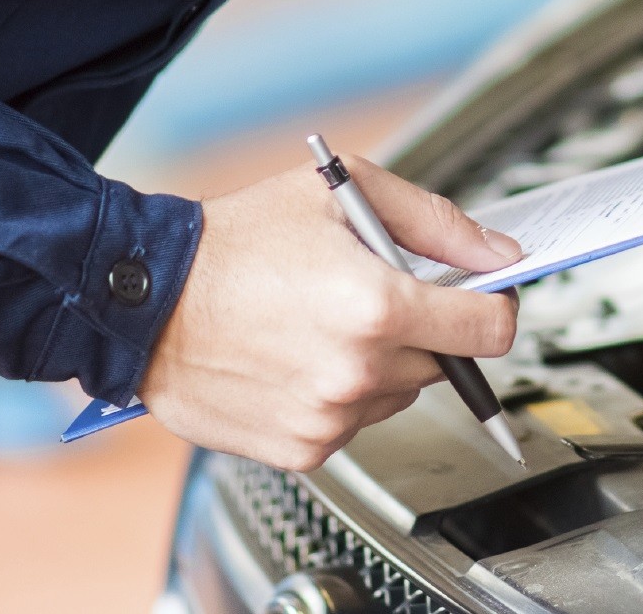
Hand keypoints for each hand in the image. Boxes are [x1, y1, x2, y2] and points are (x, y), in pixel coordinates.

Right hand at [137, 156, 521, 469]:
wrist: (145, 301)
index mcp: (377, 306)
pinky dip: (337, 396)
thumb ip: (433, 222)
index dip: (495, 307)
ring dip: (378, 364)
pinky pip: (351, 424)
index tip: (483, 298)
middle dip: (421, 327)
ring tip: (319, 325)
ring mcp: (329, 418)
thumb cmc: (233, 242)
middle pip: (444, 362)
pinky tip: (296, 359)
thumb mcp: (338, 193)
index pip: (490, 329)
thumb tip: (497, 253)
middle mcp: (358, 371)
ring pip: (397, 394)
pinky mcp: (300, 450)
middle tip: (368, 294)